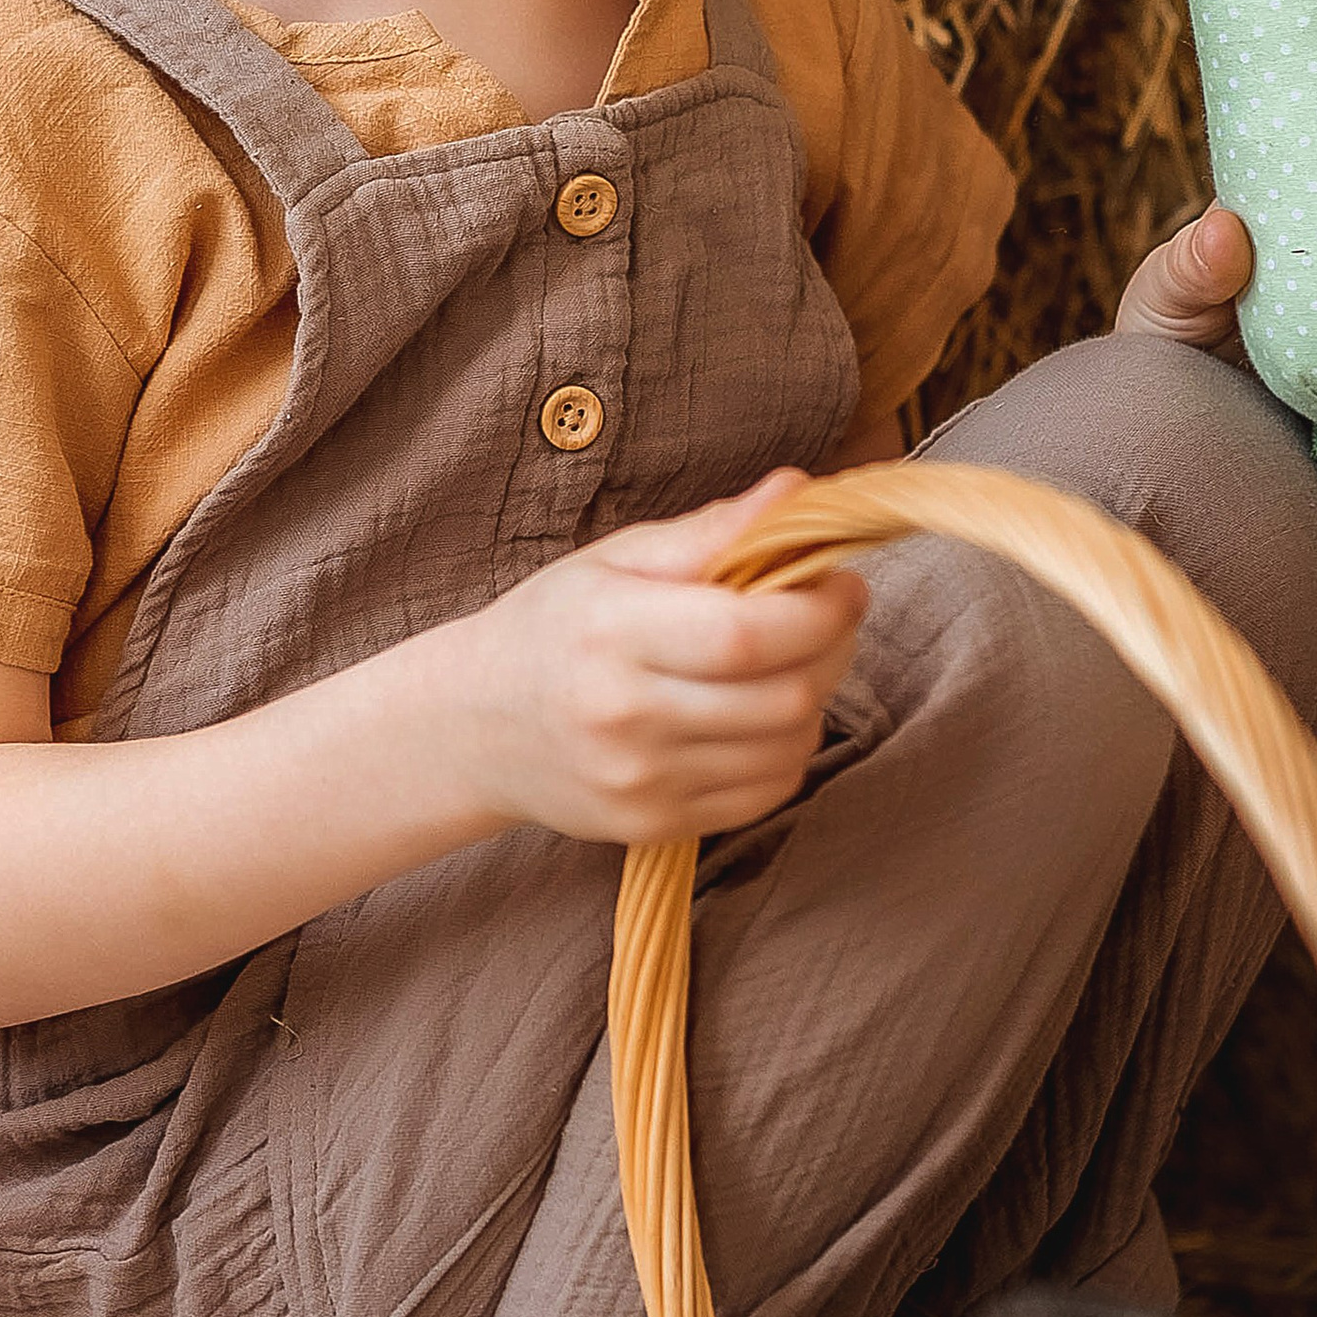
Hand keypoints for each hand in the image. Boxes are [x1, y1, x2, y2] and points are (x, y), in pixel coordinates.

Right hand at [440, 471, 868, 845]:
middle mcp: (625, 715)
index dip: (820, 611)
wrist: (474, 726)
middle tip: (830, 619)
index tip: (843, 585)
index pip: (747, 634)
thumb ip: (711, 530)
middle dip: (832, 652)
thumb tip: (798, 491)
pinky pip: (765, 794)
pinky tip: (762, 717)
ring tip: (793, 665)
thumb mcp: (615, 560)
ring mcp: (642, 780)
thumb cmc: (552, 628)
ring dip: (814, 702)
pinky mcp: (655, 825)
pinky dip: (786, 752)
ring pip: (787, 749)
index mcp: (613, 631)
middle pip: (782, 697)